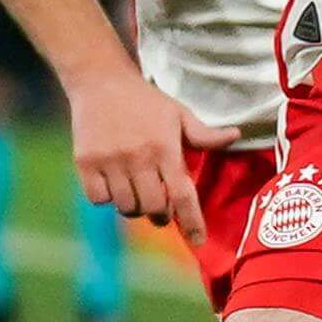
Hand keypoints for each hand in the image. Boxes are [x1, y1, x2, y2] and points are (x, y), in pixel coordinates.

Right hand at [69, 68, 237, 238]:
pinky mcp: (85, 162)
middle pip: (154, 208)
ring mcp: (110, 160)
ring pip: (126, 207)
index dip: (191, 222)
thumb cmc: (145, 101)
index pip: (182, 194)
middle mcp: (138, 157)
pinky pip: (99, 199)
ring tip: (136, 190)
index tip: (198, 241)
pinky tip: (112, 181)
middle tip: (159, 206)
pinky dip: (106, 197)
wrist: (101, 80)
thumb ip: (204, 134)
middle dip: (160, 214)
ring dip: (134, 206)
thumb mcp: (178, 114)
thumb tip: (236, 135)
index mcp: (165, 147)